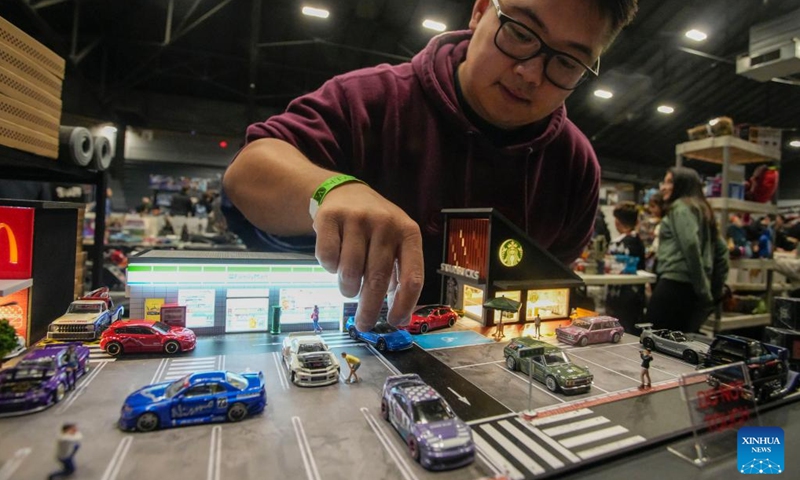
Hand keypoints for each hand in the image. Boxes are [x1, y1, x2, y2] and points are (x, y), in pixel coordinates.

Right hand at [312, 183, 423, 330]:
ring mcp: (357, 218)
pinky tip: (335, 262)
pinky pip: (328, 258)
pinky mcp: (330, 217)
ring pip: (351, 271)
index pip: (412, 276)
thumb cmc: (375, 228)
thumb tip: (399, 317)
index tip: (395, 321)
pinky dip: (329, 268)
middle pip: (379, 279)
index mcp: (408, 233)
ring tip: (349, 287)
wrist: (345, 193)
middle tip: (364, 324)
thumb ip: (399, 275)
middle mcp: (386, 223)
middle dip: (370, 308)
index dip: (404, 304)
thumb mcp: (395, 244)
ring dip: (348, 288)